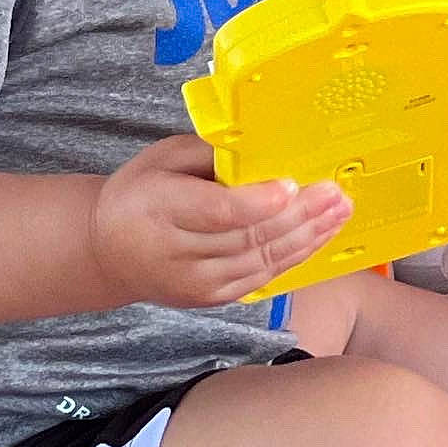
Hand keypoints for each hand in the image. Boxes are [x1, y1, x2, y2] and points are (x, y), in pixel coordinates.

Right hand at [89, 134, 352, 308]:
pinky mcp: (212, 298)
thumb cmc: (141, 192)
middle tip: (334, 194)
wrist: (108, 251)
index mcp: (160, 209)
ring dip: (307, 237)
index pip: (216, 213)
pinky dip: (294, 257)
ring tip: (339, 212)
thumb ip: (208, 154)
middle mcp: (178, 253)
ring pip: (261, 261)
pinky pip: (261, 278)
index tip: (291, 186)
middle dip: (299, 217)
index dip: (256, 203)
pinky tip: (318, 236)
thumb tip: (262, 147)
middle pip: (248, 238)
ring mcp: (196, 283)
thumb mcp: (162, 158)